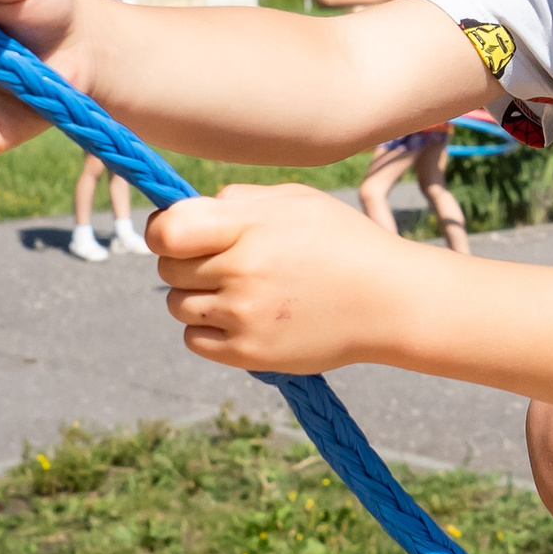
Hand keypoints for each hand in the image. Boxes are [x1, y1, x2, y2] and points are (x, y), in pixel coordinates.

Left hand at [150, 183, 406, 373]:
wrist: (389, 302)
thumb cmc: (342, 242)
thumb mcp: (296, 200)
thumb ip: (237, 200)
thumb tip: (183, 212)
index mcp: (251, 226)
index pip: (168, 231)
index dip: (163, 231)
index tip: (178, 235)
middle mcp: (243, 272)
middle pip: (168, 268)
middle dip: (185, 261)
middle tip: (222, 261)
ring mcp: (244, 316)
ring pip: (177, 305)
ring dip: (196, 296)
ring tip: (238, 289)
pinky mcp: (248, 353)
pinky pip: (194, 340)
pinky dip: (207, 328)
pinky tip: (241, 316)